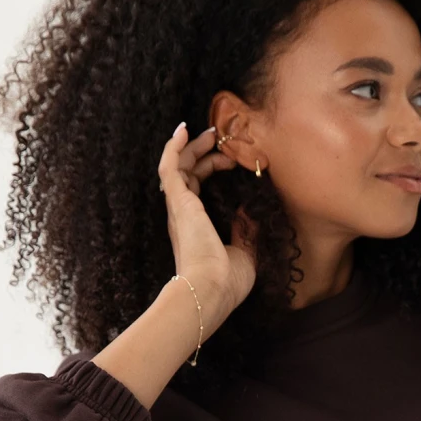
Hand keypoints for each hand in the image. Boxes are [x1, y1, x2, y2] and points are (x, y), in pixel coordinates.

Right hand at [157, 122, 258, 318]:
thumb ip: (246, 232)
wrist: (209, 290)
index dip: (210, 171)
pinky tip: (183, 130)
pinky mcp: (178, 201)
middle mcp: (183, 216)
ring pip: (179, 167)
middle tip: (220, 139)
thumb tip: (251, 211)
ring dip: (193, 147)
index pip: (198, 191)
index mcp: (196, 228)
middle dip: (203, 153)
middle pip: (188, 174)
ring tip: (210, 132)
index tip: (230, 161)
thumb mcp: (245, 254)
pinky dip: (174, 147)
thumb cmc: (225, 282)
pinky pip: (170, 167)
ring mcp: (179, 208)